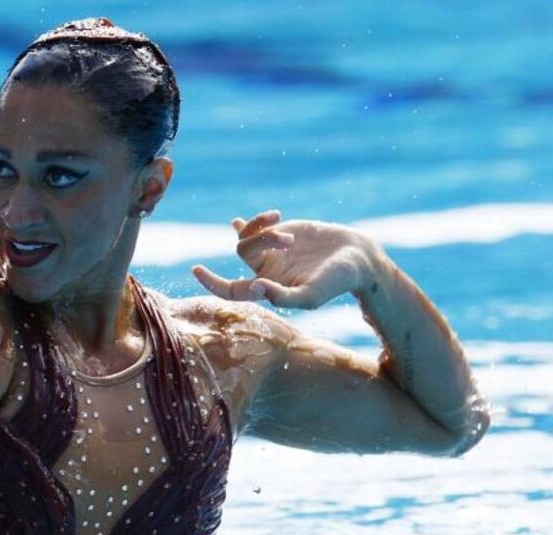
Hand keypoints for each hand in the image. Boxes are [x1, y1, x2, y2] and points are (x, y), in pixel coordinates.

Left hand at [191, 209, 383, 309]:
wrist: (356, 257)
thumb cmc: (336, 282)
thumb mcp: (311, 295)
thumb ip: (283, 296)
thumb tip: (255, 288)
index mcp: (269, 289)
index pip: (233, 290)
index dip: (213, 283)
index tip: (196, 269)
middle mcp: (265, 271)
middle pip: (243, 252)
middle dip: (262, 240)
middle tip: (289, 240)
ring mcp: (271, 250)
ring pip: (249, 236)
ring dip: (265, 229)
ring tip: (287, 227)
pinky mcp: (281, 232)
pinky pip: (253, 227)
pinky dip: (251, 222)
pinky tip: (242, 220)